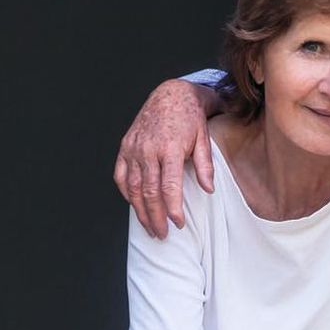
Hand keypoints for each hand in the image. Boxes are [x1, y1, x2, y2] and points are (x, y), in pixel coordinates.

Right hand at [113, 79, 216, 237]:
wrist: (171, 95)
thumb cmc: (190, 118)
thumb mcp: (204, 138)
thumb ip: (205, 165)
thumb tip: (208, 190)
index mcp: (170, 148)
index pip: (169, 187)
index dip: (173, 209)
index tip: (178, 224)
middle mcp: (148, 149)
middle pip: (148, 192)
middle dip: (155, 217)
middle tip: (162, 234)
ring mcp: (134, 148)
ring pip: (132, 188)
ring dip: (140, 211)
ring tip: (149, 227)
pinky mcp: (125, 147)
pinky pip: (121, 176)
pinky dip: (126, 193)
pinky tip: (135, 206)